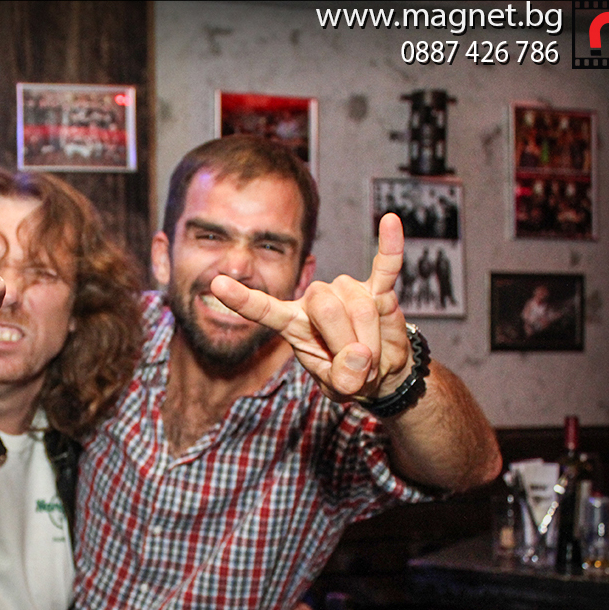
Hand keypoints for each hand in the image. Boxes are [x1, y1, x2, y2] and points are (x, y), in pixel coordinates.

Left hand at [210, 212, 411, 401]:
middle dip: (346, 345)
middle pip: (324, 308)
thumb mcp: (339, 387)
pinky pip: (385, 266)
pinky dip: (390, 246)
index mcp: (293, 323)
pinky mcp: (379, 289)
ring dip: (372, 341)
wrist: (381, 373)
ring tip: (372, 357)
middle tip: (357, 368)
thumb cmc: (349, 375)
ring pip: (359, 308)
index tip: (218, 284)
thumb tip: (359, 356)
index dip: (242, 299)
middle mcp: (315, 300)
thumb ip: (342, 378)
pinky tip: (390, 221)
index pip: (263, 309)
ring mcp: (347, 291)